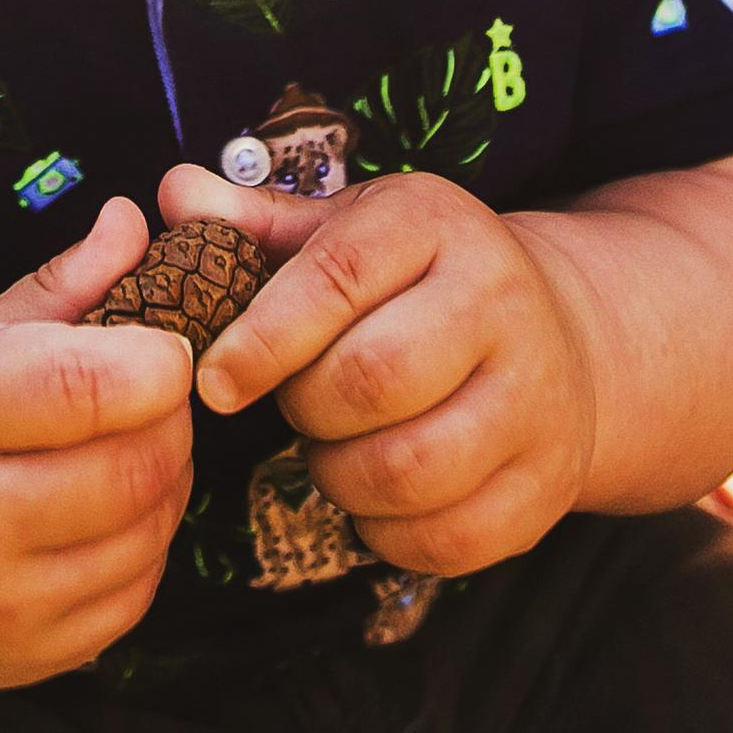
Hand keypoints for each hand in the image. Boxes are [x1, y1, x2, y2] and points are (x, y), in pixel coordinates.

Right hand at [0, 197, 194, 690]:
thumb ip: (58, 283)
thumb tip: (136, 219)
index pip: (78, 387)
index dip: (154, 359)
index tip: (163, 344)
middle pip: (131, 464)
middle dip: (170, 417)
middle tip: (152, 392)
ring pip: (146, 531)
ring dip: (166, 477)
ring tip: (130, 442)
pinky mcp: (21, 659)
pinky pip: (135, 594)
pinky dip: (145, 541)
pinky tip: (110, 507)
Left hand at [158, 164, 592, 576]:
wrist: (559, 336)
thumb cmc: (417, 281)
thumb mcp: (345, 230)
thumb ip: (252, 221)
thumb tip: (172, 194)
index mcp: (436, 223)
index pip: (337, 278)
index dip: (263, 337)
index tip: (216, 380)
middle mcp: (498, 301)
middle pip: (373, 379)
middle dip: (306, 409)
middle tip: (296, 407)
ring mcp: (535, 398)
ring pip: (409, 469)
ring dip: (341, 477)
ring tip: (334, 448)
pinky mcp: (547, 485)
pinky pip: (446, 539)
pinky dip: (387, 533)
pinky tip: (377, 496)